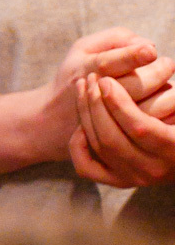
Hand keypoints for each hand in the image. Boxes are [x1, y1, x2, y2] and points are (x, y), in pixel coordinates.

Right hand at [37, 29, 171, 160]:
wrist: (52, 122)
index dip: (132, 56)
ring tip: (166, 85)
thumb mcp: (83, 48)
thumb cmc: (76, 75)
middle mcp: (96, 98)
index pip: (109, 64)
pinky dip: (165, 114)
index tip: (151, 51)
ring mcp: (108, 123)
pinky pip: (153, 129)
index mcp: (85, 70)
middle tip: (167, 64)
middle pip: (137, 87)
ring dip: (167, 94)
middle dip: (160, 72)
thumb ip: (116, 38)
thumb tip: (150, 46)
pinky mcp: (120, 141)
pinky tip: (164, 104)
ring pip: (150, 110)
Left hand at [71, 71, 174, 186]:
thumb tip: (159, 64)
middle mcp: (153, 169)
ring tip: (83, 86)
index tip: (106, 80)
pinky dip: (78, 145)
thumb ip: (170, 95)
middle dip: (96, 105)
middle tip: (91, 79)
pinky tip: (81, 121)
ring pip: (99, 148)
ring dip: (86, 114)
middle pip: (113, 139)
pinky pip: (87, 167)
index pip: (140, 128)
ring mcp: (134, 177)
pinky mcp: (118, 180)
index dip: (119, 103)